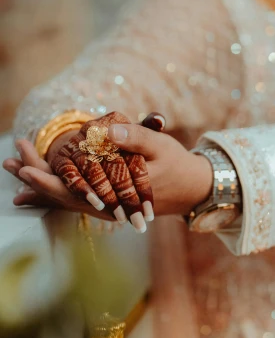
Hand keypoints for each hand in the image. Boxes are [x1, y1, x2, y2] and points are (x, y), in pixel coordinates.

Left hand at [4, 123, 212, 226]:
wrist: (193, 190)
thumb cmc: (178, 165)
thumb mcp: (162, 146)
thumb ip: (137, 137)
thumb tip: (107, 131)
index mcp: (116, 192)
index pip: (73, 189)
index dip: (45, 178)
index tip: (22, 166)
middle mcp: (106, 205)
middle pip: (60, 195)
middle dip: (33, 177)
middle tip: (8, 160)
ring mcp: (105, 207)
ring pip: (64, 199)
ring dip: (38, 184)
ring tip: (12, 168)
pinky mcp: (106, 203)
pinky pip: (74, 200)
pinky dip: (52, 192)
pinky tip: (31, 191)